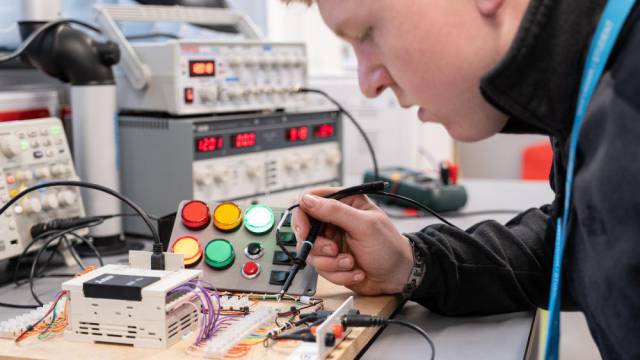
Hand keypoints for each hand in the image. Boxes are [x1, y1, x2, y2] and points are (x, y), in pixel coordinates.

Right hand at [291, 187, 414, 295]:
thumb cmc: (389, 247)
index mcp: (344, 203)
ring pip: (312, 253)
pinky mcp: (332, 260)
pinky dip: (338, 274)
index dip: (303, 215)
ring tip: (352, 263)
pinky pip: (321, 269)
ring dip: (332, 263)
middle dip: (319, 246)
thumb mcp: (364, 225)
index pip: (310, 200)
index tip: (305, 231)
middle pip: (306, 229)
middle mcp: (335, 221)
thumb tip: (308, 200)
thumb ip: (335, 211)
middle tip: (334, 251)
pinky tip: (356, 272)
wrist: (398, 276)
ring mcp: (332, 241)